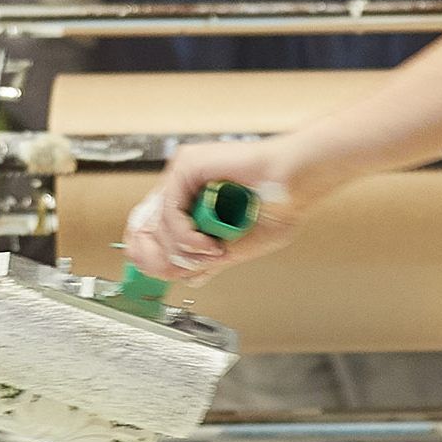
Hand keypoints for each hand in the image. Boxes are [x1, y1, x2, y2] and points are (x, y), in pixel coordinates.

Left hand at [122, 136, 310, 281]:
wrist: (296, 185)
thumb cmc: (279, 206)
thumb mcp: (237, 245)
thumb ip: (208, 260)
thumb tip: (188, 277)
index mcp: (193, 199)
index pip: (149, 228)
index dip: (149, 255)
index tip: (163, 273)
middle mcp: (183, 184)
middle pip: (144, 228)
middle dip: (163, 258)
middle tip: (188, 268)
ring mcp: (182, 173)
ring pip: (157, 224)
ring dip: (184, 250)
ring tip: (213, 253)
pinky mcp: (187, 165)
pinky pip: (170, 211)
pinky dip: (187, 236)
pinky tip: (209, 243)